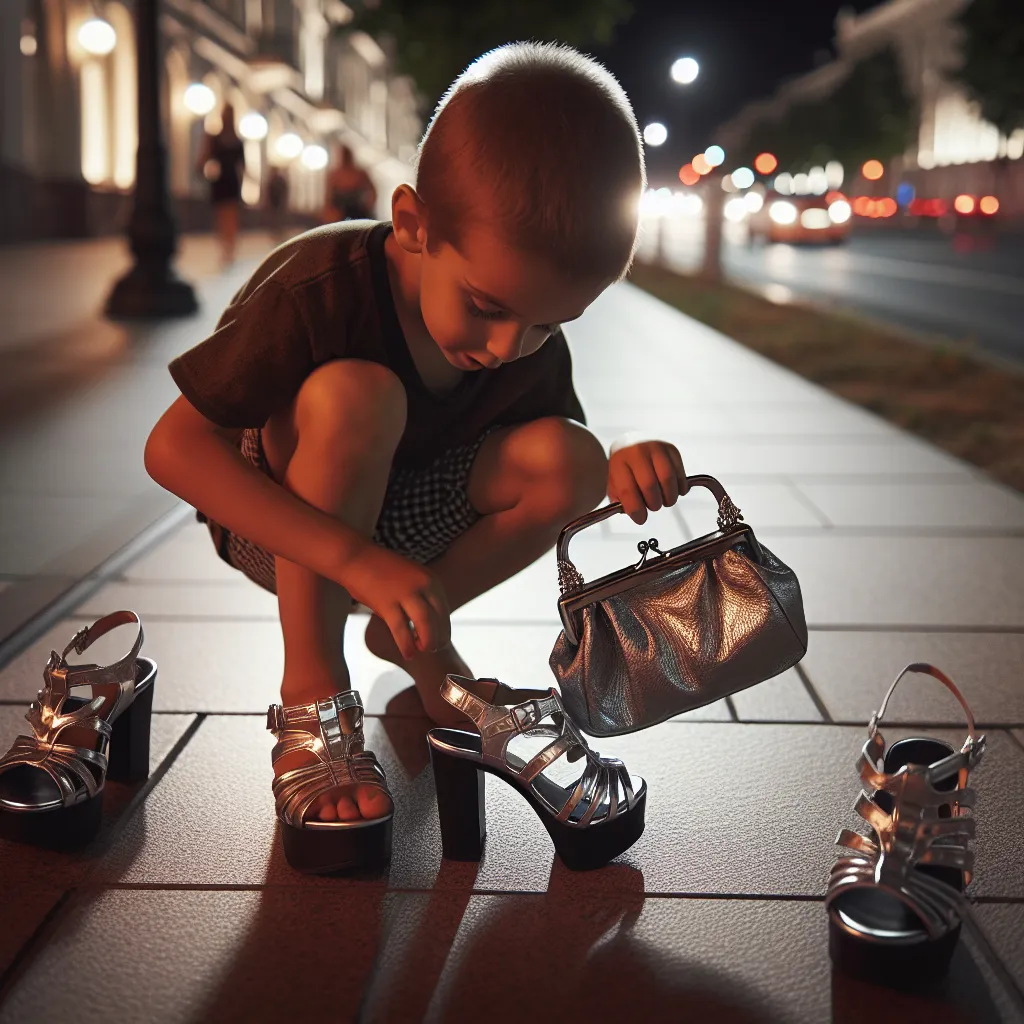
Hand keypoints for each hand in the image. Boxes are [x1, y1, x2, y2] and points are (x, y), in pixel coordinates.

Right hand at [337, 542, 449, 659]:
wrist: (354, 556)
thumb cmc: (380, 571)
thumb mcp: (409, 578)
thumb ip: (421, 596)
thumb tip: (427, 625)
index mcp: (430, 579)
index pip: (444, 610)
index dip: (443, 629)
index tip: (438, 639)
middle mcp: (422, 585)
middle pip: (439, 619)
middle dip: (439, 638)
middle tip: (431, 649)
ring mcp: (405, 593)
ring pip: (426, 625)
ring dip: (427, 642)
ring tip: (420, 651)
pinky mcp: (387, 602)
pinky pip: (401, 629)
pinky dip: (407, 645)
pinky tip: (408, 654)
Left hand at [607, 438, 686, 524]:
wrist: (631, 442)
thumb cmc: (623, 467)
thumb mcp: (614, 481)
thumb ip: (620, 498)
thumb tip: (633, 512)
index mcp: (618, 461)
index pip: (627, 490)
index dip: (635, 509)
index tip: (640, 519)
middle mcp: (637, 451)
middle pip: (650, 485)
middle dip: (653, 504)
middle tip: (653, 507)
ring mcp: (656, 448)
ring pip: (668, 479)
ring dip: (669, 498)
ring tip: (664, 501)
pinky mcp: (671, 449)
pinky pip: (680, 474)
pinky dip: (680, 488)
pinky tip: (674, 491)